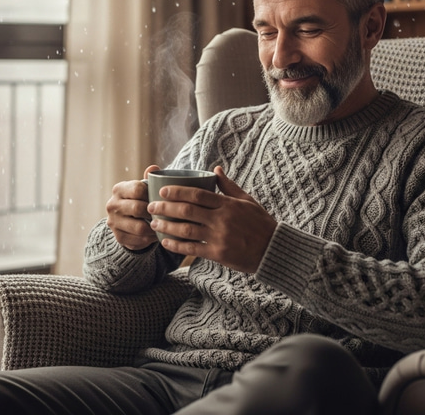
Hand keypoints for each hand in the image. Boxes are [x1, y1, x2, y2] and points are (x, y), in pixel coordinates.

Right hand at [105, 165, 161, 250]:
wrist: (125, 220)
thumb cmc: (138, 200)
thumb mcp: (142, 188)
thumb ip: (149, 179)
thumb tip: (154, 168)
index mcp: (118, 189)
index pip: (137, 189)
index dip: (151, 194)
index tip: (160, 198)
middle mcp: (112, 205)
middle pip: (138, 208)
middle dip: (153, 212)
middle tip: (165, 213)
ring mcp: (113, 222)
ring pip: (139, 227)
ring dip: (154, 227)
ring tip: (162, 225)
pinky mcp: (119, 237)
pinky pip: (139, 240)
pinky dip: (150, 238)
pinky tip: (156, 234)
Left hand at [147, 166, 275, 272]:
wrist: (273, 250)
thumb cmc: (260, 223)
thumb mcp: (247, 201)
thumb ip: (229, 186)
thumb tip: (215, 169)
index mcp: (227, 204)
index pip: (197, 194)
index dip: (177, 191)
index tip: (162, 190)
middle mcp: (222, 219)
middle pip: (187, 210)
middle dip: (165, 207)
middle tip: (151, 206)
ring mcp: (219, 237)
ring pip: (186, 230)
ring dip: (166, 226)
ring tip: (153, 223)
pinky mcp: (218, 254)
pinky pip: (192, 249)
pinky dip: (177, 245)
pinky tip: (165, 242)